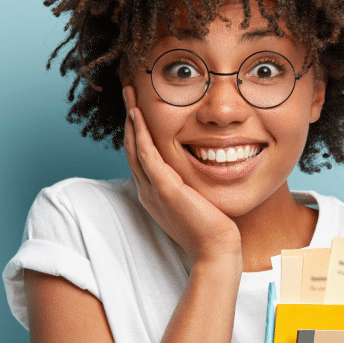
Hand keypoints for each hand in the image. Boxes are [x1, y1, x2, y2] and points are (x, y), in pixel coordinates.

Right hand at [123, 86, 241, 267]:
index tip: (137, 108)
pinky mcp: (165, 190)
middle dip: (129, 119)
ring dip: (130, 119)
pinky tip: (137, 115)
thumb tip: (200, 168)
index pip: (140, 156)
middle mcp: (147, 191)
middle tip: (127, 92)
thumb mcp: (196, 202)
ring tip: (128, 93)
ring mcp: (153, 191)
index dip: (136, 131)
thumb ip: (190, 186)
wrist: (216, 250)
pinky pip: (147, 156)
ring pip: (134, 148)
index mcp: (153, 194)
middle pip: (131, 148)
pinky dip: (140, 134)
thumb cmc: (211, 229)